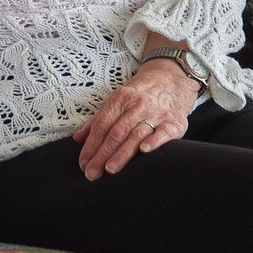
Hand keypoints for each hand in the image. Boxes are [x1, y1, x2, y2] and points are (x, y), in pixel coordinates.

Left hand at [72, 59, 200, 180]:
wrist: (171, 80)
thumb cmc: (138, 95)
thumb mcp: (117, 101)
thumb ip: (97, 120)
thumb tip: (77, 138)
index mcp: (120, 99)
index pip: (101, 125)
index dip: (91, 145)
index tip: (83, 163)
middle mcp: (137, 105)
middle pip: (116, 133)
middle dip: (102, 155)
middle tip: (92, 173)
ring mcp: (156, 113)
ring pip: (135, 135)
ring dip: (122, 154)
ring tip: (110, 169)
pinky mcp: (174, 122)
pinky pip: (163, 132)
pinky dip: (154, 141)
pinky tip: (144, 151)